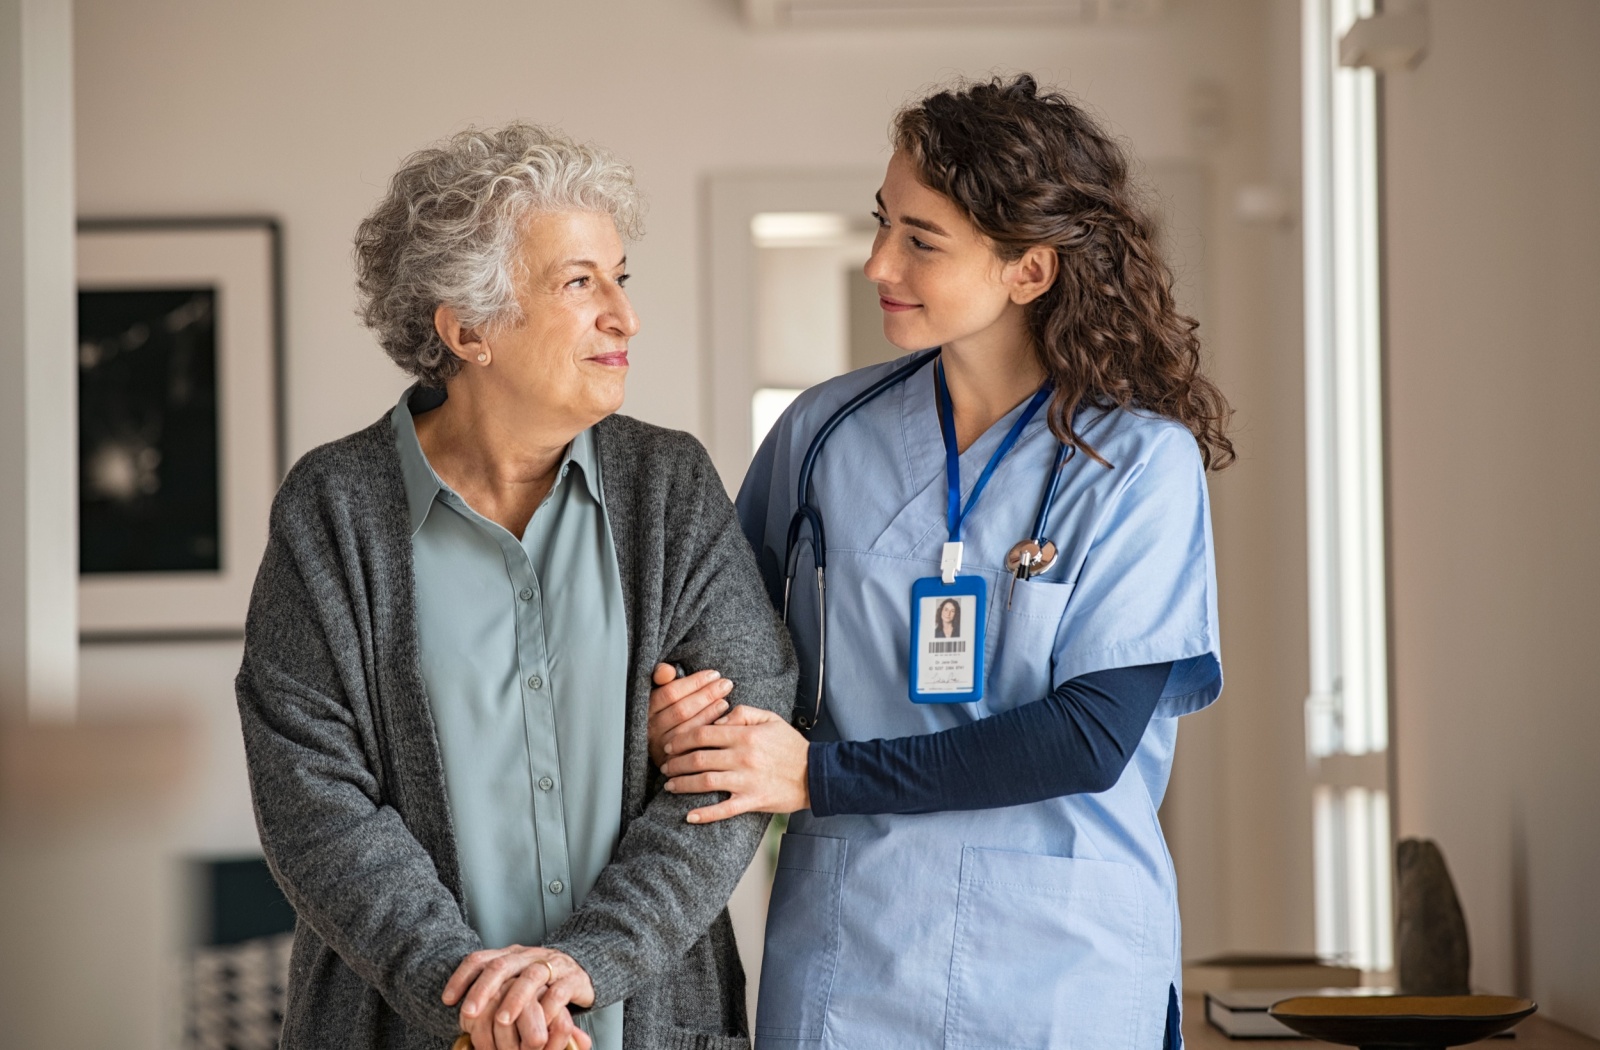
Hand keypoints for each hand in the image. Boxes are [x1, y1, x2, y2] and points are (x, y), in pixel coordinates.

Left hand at [443, 946, 594, 1049]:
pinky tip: (538, 1023)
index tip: (447, 1000)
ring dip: (514, 999)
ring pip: (531, 977)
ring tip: (501, 1021)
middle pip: (502, 965)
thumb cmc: (541, 982)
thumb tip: (454, 1007)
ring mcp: (552, 965)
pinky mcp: (573, 979)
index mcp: (510, 955)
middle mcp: (529, 956)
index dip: (461, 977)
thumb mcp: (514, 981)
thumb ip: (491, 990)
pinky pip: (558, 992)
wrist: (584, 968)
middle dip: (483, 989)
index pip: (480, 959)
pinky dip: (547, 1008)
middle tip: (468, 1012)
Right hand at [647, 663, 733, 767]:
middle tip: (726, 684)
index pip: (670, 693)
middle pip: (681, 710)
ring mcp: (661, 747)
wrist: (665, 748)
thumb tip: (668, 671)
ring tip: (725, 701)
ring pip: (688, 728)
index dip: (694, 683)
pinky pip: (693, 746)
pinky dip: (708, 731)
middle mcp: (650, 729)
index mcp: (647, 709)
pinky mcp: (672, 762)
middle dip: (706, 695)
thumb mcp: (662, 692)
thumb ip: (661, 676)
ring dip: (709, 713)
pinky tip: (722, 722)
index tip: (713, 674)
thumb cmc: (668, 711)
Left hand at [660, 705, 810, 822]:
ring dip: (683, 784)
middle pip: (698, 758)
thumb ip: (743, 713)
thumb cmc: (792, 746)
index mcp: (745, 735)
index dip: (681, 739)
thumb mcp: (770, 719)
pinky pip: (724, 810)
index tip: (670, 744)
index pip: (703, 734)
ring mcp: (746, 781)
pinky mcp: (752, 801)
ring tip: (670, 785)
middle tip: (664, 766)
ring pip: (705, 782)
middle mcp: (742, 757)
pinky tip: (689, 816)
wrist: (816, 774)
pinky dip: (704, 814)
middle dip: (675, 762)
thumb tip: (717, 719)